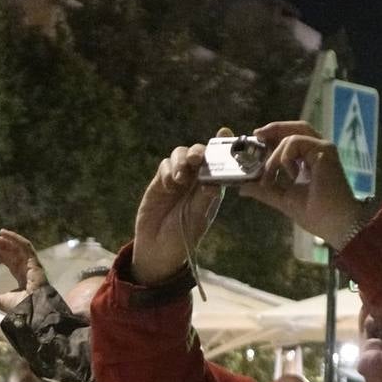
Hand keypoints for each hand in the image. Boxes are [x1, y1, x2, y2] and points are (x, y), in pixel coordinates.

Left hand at [0, 229, 47, 313]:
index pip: (6, 260)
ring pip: (16, 247)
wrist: (34, 313)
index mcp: (20, 276)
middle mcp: (26, 268)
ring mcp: (31, 265)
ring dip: (3, 240)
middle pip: (10, 251)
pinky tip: (3, 233)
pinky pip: (25, 246)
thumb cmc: (21, 309)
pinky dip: (15, 238)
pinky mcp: (35, 262)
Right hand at [131, 130, 230, 284]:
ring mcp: (177, 179)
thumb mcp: (197, 219)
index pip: (220, 162)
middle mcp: (195, 180)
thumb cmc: (183, 237)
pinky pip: (165, 166)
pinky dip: (168, 171)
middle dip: (199, 151)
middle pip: (199, 153)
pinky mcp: (160, 182)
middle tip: (197, 158)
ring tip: (180, 178)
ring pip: (181, 155)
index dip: (223, 146)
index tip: (224, 133)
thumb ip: (204, 198)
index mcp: (211, 187)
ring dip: (181, 161)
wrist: (157, 249)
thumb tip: (214, 181)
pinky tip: (169, 185)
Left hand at [238, 121, 364, 248]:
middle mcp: (317, 151)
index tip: (256, 139)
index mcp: (309, 161)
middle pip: (294, 129)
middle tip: (256, 134)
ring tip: (269, 174)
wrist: (334, 223)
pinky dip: (285, 156)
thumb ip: (264, 191)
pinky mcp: (325, 150)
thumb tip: (242, 188)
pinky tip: (288, 173)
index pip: (290, 139)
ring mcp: (322, 149)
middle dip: (273, 129)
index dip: (273, 136)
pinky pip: (296, 142)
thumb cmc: (315, 214)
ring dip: (274, 154)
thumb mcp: (282, 199)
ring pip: (291, 136)